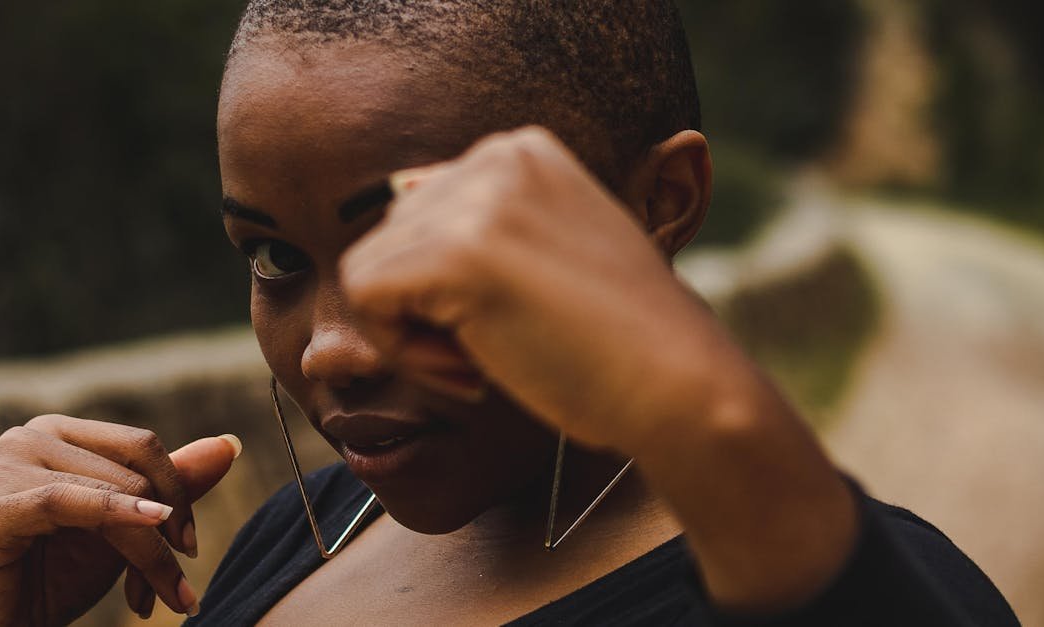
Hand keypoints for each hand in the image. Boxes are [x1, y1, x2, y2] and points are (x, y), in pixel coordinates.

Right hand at [0, 416, 238, 625]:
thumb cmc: (52, 577)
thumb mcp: (126, 529)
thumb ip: (171, 486)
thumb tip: (229, 444)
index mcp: (61, 433)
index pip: (143, 445)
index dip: (178, 494)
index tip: (190, 548)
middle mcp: (30, 435)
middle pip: (134, 470)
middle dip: (163, 534)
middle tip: (176, 590)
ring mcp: (6, 465)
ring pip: (116, 493)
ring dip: (147, 555)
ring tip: (157, 599)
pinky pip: (72, 503)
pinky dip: (120, 519)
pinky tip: (153, 529)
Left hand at [341, 126, 857, 611]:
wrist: (678, 384)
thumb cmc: (618, 341)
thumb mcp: (550, 253)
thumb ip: (484, 225)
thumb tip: (399, 200)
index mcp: (521, 152)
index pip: (421, 211)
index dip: (444, 285)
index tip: (504, 327)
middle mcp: (497, 158)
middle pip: (392, 238)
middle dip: (423, 309)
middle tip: (488, 358)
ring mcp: (477, 201)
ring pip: (370, 268)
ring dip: (411, 335)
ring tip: (479, 366)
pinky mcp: (456, 253)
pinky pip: (366, 297)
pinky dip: (402, 350)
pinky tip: (469, 372)